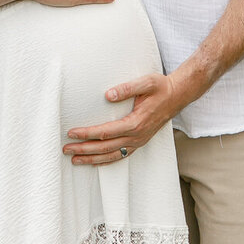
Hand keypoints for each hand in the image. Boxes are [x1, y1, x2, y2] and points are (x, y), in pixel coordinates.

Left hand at [64, 71, 181, 165]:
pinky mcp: (139, 142)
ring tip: (75, 160)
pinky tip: (95, 161)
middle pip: (105, 148)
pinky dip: (106, 160)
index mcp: (135, 123)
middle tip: (66, 149)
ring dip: (92, 159)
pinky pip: (121, 156)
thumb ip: (127, 88)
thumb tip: (108, 95)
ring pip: (112, 156)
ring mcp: (138, 142)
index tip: (72, 133)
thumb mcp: (146, 82)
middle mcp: (136, 136)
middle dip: (84, 149)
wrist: (177, 96)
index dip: (87, 133)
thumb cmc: (160, 87)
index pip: (105, 132)